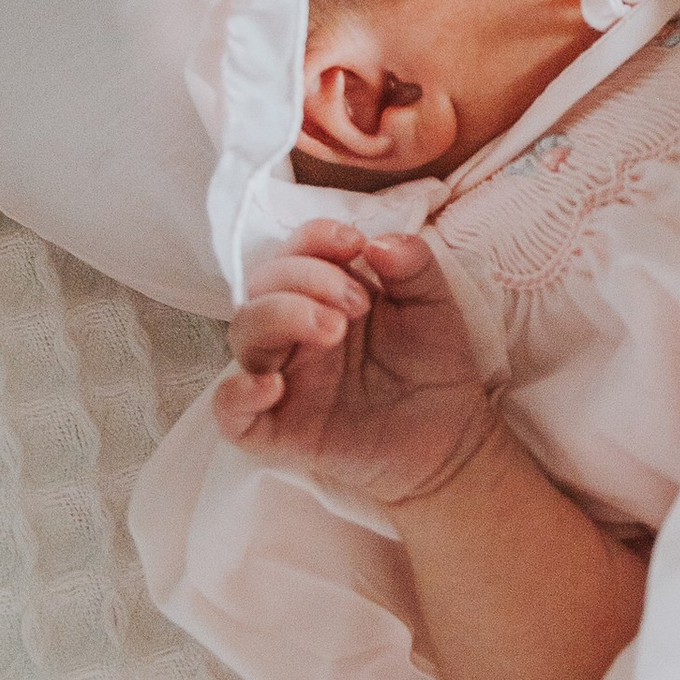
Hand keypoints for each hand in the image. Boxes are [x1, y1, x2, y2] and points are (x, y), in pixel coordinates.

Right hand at [212, 225, 500, 508]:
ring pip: (244, 335)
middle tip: (357, 302)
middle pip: (262, 287)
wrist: (450, 440)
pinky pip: (229, 412)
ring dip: (279, 317)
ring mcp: (283, 380)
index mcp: (324, 296)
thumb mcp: (432, 305)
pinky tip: (270, 386)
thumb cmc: (433, 366)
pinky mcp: (276, 430)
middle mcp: (294, 334)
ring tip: (333, 330)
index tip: (353, 243)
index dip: (313, 240)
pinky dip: (236, 395)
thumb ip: (412, 266)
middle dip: (304, 279)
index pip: (295, 253)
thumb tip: (378, 240)